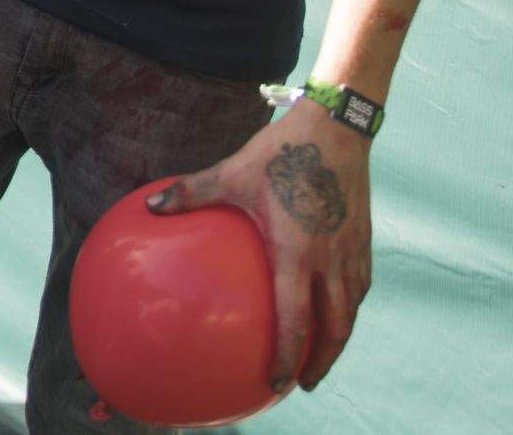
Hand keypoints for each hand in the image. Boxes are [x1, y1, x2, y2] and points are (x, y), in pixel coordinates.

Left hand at [147, 101, 372, 392]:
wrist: (336, 128)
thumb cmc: (280, 151)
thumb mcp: (231, 171)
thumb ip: (190, 193)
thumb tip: (148, 207)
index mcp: (297, 251)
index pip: (296, 318)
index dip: (289, 355)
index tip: (278, 383)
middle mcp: (331, 259)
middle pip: (335, 328)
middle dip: (320, 362)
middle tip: (303, 384)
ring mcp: (352, 251)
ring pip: (351, 311)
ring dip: (338, 340)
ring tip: (321, 357)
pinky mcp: (364, 240)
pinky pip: (360, 286)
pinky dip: (349, 309)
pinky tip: (335, 310)